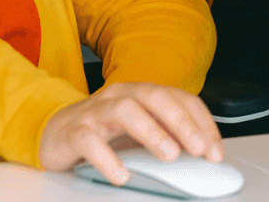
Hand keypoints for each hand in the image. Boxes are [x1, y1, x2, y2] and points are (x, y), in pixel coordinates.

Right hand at [39, 82, 222, 185]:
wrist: (54, 132)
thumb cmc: (104, 131)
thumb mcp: (139, 131)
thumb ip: (165, 136)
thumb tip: (200, 154)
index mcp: (141, 92)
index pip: (179, 98)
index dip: (201, 122)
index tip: (214, 150)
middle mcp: (121, 95)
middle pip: (155, 97)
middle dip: (181, 122)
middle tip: (199, 149)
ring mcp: (96, 111)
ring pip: (126, 111)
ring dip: (152, 132)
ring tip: (169, 155)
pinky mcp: (74, 131)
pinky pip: (90, 141)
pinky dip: (107, 158)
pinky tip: (121, 174)